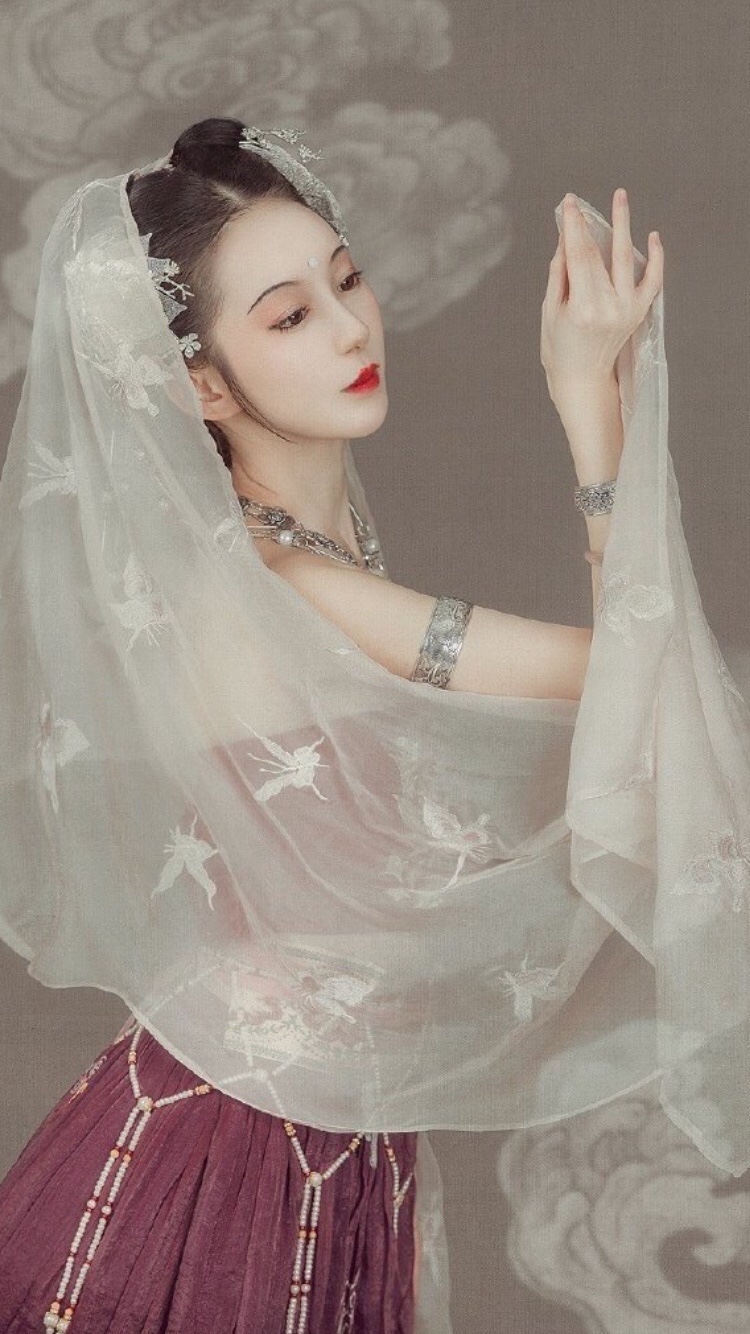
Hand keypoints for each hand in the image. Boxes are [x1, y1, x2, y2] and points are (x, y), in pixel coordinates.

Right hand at [540, 188, 662, 395]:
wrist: (583, 378)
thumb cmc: (559, 347)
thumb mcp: (551, 310)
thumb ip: (560, 272)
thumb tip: (567, 236)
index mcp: (583, 308)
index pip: (578, 256)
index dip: (572, 227)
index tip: (567, 205)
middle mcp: (608, 307)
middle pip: (598, 254)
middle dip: (588, 224)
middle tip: (580, 202)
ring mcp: (628, 309)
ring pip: (625, 258)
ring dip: (624, 225)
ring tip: (620, 198)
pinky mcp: (639, 312)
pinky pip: (653, 280)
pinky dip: (656, 258)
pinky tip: (653, 236)